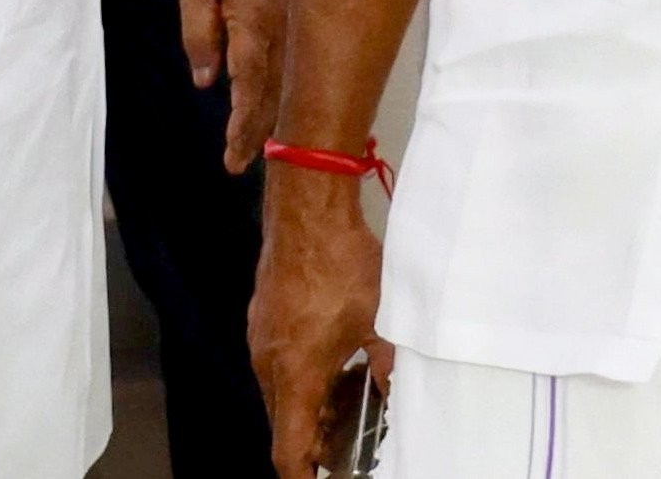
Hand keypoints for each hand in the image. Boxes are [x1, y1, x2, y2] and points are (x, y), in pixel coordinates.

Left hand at [176, 0, 289, 170]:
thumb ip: (199, 32)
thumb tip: (207, 81)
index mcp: (256, 19)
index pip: (251, 84)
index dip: (243, 123)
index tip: (232, 152)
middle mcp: (286, 26)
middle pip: (276, 92)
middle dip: (258, 131)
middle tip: (237, 165)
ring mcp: (300, 20)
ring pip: (292, 81)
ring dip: (276, 117)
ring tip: (259, 151)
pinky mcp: (305, 13)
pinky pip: (300, 62)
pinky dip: (290, 91)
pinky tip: (282, 109)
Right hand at [254, 169, 390, 478]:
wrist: (307, 209)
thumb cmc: (343, 265)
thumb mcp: (382, 324)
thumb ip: (390, 370)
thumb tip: (400, 397)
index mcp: (295, 374)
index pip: (287, 448)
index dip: (303, 473)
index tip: (322, 478)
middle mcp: (268, 362)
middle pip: (281, 423)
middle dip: (310, 439)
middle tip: (345, 445)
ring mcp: (260, 337)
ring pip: (276, 392)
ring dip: (304, 405)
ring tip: (343, 404)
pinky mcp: (262, 316)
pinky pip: (273, 363)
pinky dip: (296, 377)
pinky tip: (329, 363)